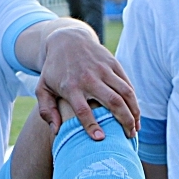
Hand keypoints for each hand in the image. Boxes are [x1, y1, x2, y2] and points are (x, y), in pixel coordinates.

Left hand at [35, 25, 139, 139]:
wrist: (66, 40)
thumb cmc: (54, 70)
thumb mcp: (43, 88)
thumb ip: (46, 110)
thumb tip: (56, 131)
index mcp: (70, 87)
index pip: (83, 110)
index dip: (91, 125)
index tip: (100, 139)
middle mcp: (89, 78)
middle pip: (112, 102)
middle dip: (124, 121)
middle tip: (128, 137)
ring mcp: (103, 70)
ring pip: (125, 93)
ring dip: (134, 112)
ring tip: (136, 128)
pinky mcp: (113, 64)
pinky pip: (128, 84)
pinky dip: (134, 100)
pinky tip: (136, 113)